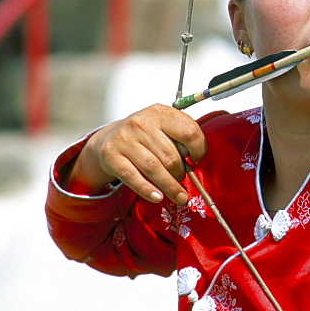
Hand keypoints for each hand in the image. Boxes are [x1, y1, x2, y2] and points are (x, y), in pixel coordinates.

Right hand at [67, 104, 206, 204]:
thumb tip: (196, 159)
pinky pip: (132, 177)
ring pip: (153, 168)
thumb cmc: (145, 134)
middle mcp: (141, 123)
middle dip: (180, 172)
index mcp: (160, 113)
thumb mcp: (164, 126)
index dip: (198, 149)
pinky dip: (147, 190)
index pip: (188, 131)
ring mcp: (124, 139)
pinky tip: (158, 197)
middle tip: (182, 179)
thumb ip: (181, 137)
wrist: (111, 136)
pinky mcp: (111, 155)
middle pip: (171, 155)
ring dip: (169, 186)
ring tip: (178, 196)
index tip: (197, 160)